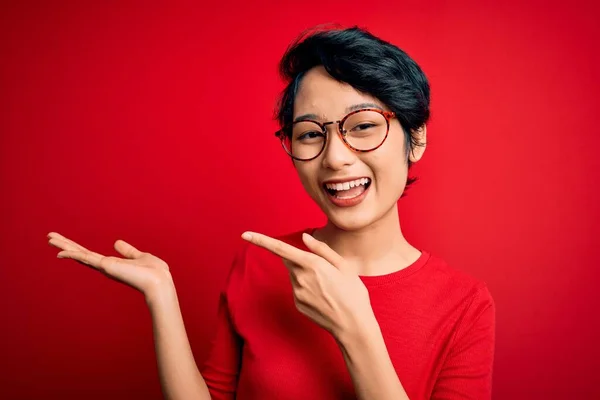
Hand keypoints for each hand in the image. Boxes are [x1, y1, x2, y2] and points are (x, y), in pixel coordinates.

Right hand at [47, 232, 172, 299]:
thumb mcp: (140, 256)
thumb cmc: (154, 273)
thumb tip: (116, 242)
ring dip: (65, 246)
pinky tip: (61, 251)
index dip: (77, 249)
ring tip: (49, 238)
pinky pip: (86, 258)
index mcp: (112, 264)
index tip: (65, 243)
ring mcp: (104, 267)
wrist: (159, 283)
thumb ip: (127, 251)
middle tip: (49, 236)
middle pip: (81, 254)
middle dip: (66, 245)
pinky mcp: (106, 267)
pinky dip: (73, 254)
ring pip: (80, 254)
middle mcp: (105, 267)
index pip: (90, 255)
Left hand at [241, 231, 374, 340]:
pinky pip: (297, 290)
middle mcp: (300, 277)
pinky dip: (307, 289)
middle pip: (290, 261)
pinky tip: (323, 298)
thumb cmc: (353, 293)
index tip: (245, 234)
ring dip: (306, 276)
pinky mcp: (297, 304)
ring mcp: (297, 292)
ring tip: (328, 288)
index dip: (261, 240)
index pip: (280, 249)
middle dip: (300, 260)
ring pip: (295, 276)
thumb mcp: (344, 266)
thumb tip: (304, 237)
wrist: (353, 326)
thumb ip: (322, 249)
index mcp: (312, 264)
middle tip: (324, 272)